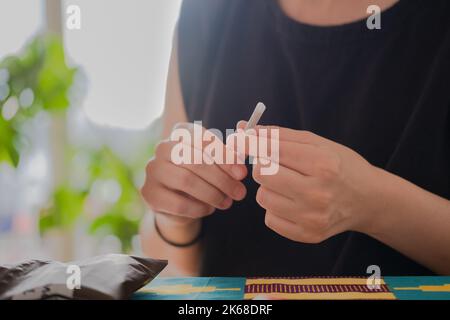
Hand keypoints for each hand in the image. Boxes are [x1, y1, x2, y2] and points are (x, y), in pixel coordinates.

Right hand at [141, 123, 247, 227]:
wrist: (178, 201)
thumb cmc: (202, 176)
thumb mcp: (216, 164)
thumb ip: (229, 161)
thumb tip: (241, 170)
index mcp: (180, 132)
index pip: (203, 139)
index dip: (224, 156)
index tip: (242, 173)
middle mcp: (163, 147)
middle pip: (195, 160)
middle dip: (221, 178)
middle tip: (240, 192)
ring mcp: (153, 170)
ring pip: (186, 181)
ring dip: (212, 194)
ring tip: (227, 202)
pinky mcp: (149, 193)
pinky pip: (178, 203)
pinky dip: (199, 208)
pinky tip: (209, 209)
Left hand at [236, 122, 378, 242]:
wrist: (368, 200)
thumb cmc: (340, 166)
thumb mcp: (317, 143)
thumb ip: (279, 135)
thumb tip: (242, 129)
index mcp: (323, 164)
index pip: (272, 151)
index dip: (251, 143)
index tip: (239, 139)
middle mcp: (318, 193)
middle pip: (263, 174)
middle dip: (263, 165)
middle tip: (276, 165)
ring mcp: (312, 217)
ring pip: (263, 197)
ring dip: (269, 188)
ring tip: (288, 185)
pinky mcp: (307, 235)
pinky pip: (269, 218)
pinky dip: (275, 208)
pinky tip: (292, 202)